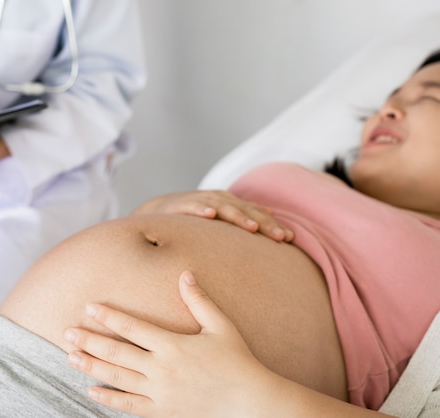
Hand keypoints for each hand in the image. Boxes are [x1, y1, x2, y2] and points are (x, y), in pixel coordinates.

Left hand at [64, 271, 272, 417]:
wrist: (250, 403)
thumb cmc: (238, 361)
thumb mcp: (221, 327)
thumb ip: (200, 301)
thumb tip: (185, 273)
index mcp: (173, 345)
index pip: (132, 327)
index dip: (108, 316)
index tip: (89, 306)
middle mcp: (161, 369)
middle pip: (116, 352)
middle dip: (89, 341)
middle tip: (66, 332)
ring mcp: (160, 393)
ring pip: (117, 378)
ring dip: (91, 366)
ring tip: (70, 357)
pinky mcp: (162, 412)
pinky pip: (130, 405)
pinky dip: (109, 399)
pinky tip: (92, 391)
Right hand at [133, 190, 293, 241]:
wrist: (163, 209)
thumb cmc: (198, 217)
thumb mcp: (223, 216)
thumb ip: (244, 217)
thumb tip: (271, 217)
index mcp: (232, 204)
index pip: (257, 214)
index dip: (273, 225)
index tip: (290, 239)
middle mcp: (220, 200)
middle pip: (246, 211)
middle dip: (264, 224)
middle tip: (280, 237)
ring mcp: (202, 201)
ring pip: (224, 208)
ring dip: (238, 217)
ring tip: (252, 227)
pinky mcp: (182, 205)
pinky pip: (193, 207)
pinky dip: (202, 210)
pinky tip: (209, 216)